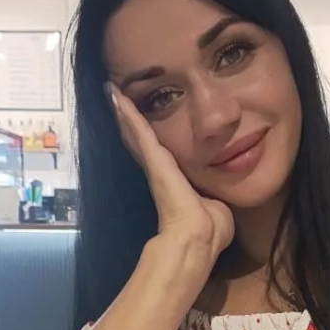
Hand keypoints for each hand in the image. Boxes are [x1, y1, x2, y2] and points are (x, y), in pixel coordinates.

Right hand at [108, 83, 234, 268]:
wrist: (200, 237)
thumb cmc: (210, 229)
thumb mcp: (215, 206)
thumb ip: (212, 198)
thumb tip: (218, 201)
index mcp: (174, 182)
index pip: (157, 153)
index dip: (146, 137)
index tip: (139, 121)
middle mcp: (160, 172)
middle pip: (140, 139)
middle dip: (129, 119)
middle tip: (115, 97)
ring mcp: (154, 166)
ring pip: (136, 132)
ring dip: (124, 111)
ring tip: (112, 91)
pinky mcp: (154, 161)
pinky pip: (140, 130)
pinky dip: (128, 112)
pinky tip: (117, 95)